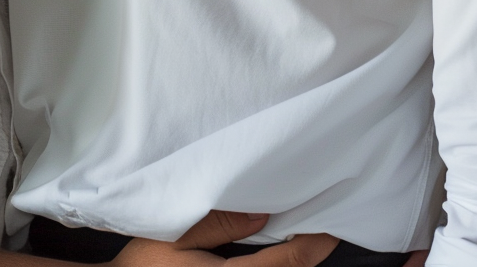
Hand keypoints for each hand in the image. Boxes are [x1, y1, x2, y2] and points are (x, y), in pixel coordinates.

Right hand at [117, 209, 338, 266]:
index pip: (288, 264)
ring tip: (306, 238)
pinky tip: (278, 255)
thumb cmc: (144, 265)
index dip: (315, 244)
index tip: (333, 225)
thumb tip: (263, 214)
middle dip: (310, 254)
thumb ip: (219, 224)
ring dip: (294, 264)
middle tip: (325, 225)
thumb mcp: (175, 235)